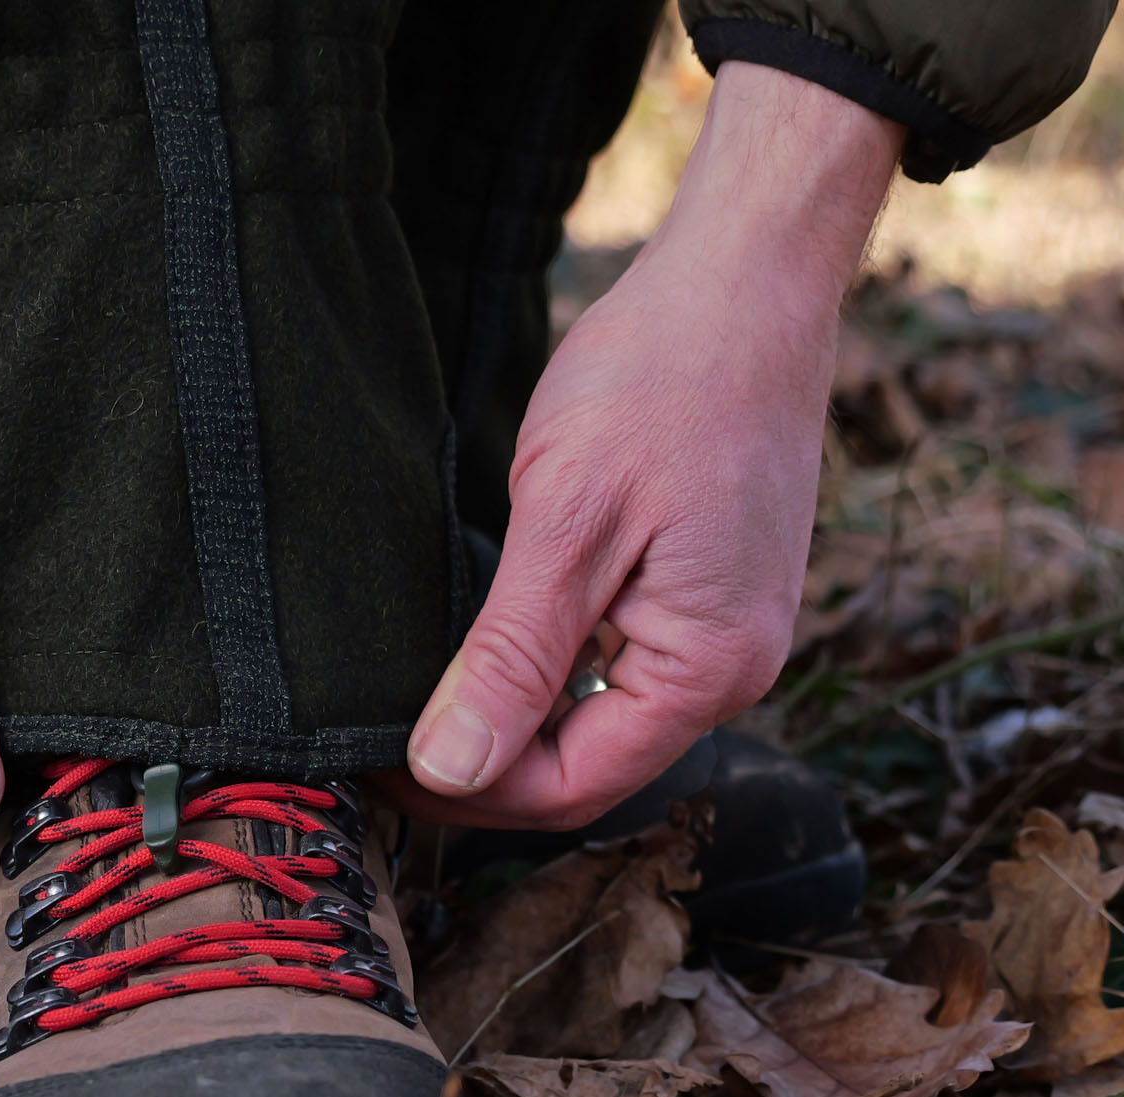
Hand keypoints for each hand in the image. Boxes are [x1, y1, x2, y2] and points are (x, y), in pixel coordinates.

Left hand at [397, 63, 903, 829]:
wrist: (749, 278)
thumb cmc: (666, 376)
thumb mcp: (567, 521)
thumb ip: (512, 659)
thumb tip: (450, 769)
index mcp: (706, 670)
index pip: (570, 788)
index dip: (466, 791)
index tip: (374, 760)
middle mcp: (730, 671)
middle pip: (584, 766)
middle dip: (482, 763)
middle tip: (374, 731)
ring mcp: (722, 632)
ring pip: (594, 719)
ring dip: (508, 716)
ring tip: (415, 687)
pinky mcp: (704, 594)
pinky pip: (614, 666)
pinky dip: (545, 668)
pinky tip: (483, 639)